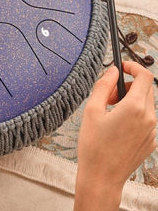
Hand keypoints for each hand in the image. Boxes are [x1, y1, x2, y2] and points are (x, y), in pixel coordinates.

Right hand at [74, 61, 156, 209]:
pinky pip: (145, 119)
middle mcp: (149, 119)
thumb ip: (103, 86)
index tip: (122, 66)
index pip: (145, 76)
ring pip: (145, 104)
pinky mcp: (151, 141)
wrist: (102, 178)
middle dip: (127, 86)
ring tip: (110, 111)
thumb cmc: (94, 146)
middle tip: (108, 95)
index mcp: (135, 108)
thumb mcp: (92, 110)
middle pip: (145, 89)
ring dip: (130, 100)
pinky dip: (133, 114)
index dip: (133, 66)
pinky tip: (116, 125)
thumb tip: (112, 70)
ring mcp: (152, 131)